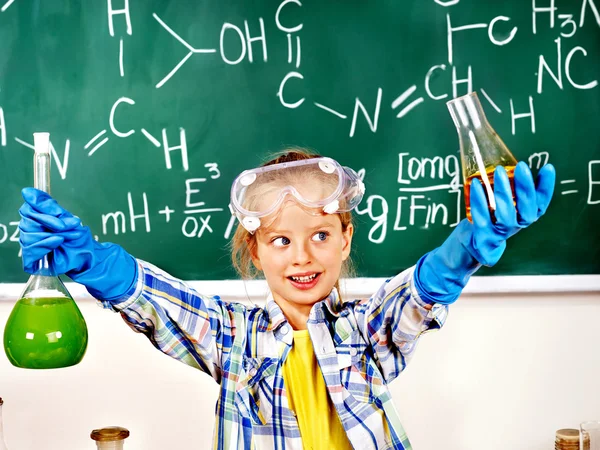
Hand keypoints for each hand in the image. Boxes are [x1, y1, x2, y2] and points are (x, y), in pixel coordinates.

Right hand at [19, 188, 137, 300]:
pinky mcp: (31, 261)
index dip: (40, 205)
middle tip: (68, 225)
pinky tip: (58, 241)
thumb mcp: (67, 219)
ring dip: (52, 233)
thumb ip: (50, 207)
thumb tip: (28, 192)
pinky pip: (30, 250)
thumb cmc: (79, 238)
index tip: (56, 209)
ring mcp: (30, 245)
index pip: (28, 207)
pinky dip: (45, 244)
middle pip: (28, 219)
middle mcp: (30, 230)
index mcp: (38, 218)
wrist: (89, 257)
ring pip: (30, 234)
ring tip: (69, 236)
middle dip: (50, 221)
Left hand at [414, 161, 555, 304]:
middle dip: (526, 188)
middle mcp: (516, 226)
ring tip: (499, 172)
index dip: (547, 187)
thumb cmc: (490, 217)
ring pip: (506, 215)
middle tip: (522, 167)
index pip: (541, 204)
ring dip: (503, 192)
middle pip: (527, 210)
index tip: (548, 167)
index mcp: (525, 217)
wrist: (470, 244)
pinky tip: (476, 184)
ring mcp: (500, 233)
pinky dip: (479, 201)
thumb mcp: (506, 203)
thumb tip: (520, 165)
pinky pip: (482, 218)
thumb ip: (514, 188)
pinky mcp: (483, 236)